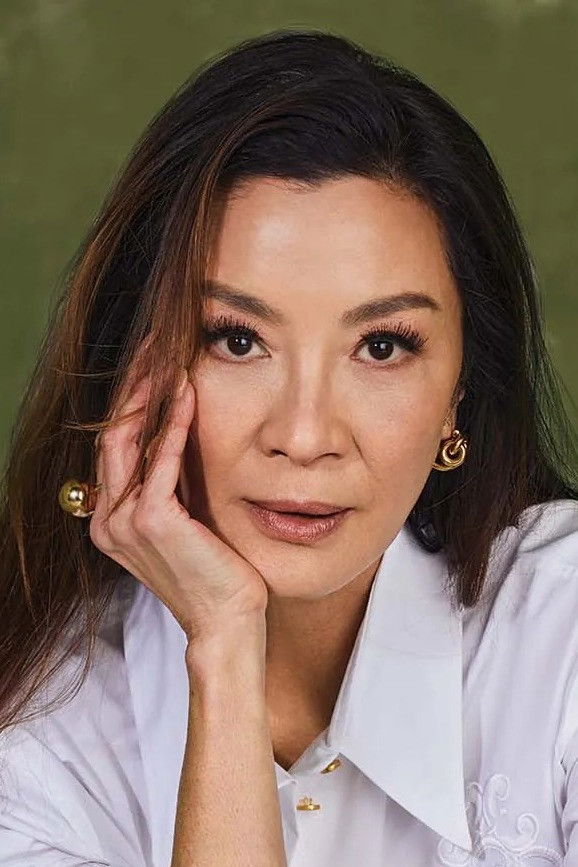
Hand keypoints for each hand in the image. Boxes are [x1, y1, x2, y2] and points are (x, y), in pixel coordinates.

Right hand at [89, 352, 268, 642]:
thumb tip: (178, 437)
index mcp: (112, 519)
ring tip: (168, 358)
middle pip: (112, 435)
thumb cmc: (214, 572)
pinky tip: (187, 394)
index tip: (151, 365)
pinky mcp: (151, 521)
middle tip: (154, 347)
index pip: (115, 446)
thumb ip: (172, 484)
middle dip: (132, 387)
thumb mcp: (186, 521)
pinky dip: (173, 424)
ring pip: (127, 440)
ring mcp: (124, 521)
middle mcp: (107, 519)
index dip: (129, 402)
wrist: (226, 621)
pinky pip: (160, 460)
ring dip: (148, 396)